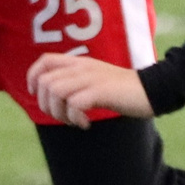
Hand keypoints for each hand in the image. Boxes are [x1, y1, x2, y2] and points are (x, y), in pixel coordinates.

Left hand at [27, 50, 153, 128]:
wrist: (151, 90)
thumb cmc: (122, 90)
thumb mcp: (95, 81)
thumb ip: (76, 83)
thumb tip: (53, 98)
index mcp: (79, 63)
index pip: (45, 60)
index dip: (33, 77)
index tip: (36, 94)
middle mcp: (82, 67)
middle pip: (45, 81)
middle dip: (46, 105)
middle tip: (62, 116)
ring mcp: (91, 78)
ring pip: (56, 91)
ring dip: (59, 113)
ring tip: (74, 121)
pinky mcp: (101, 91)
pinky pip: (75, 103)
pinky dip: (75, 118)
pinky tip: (86, 124)